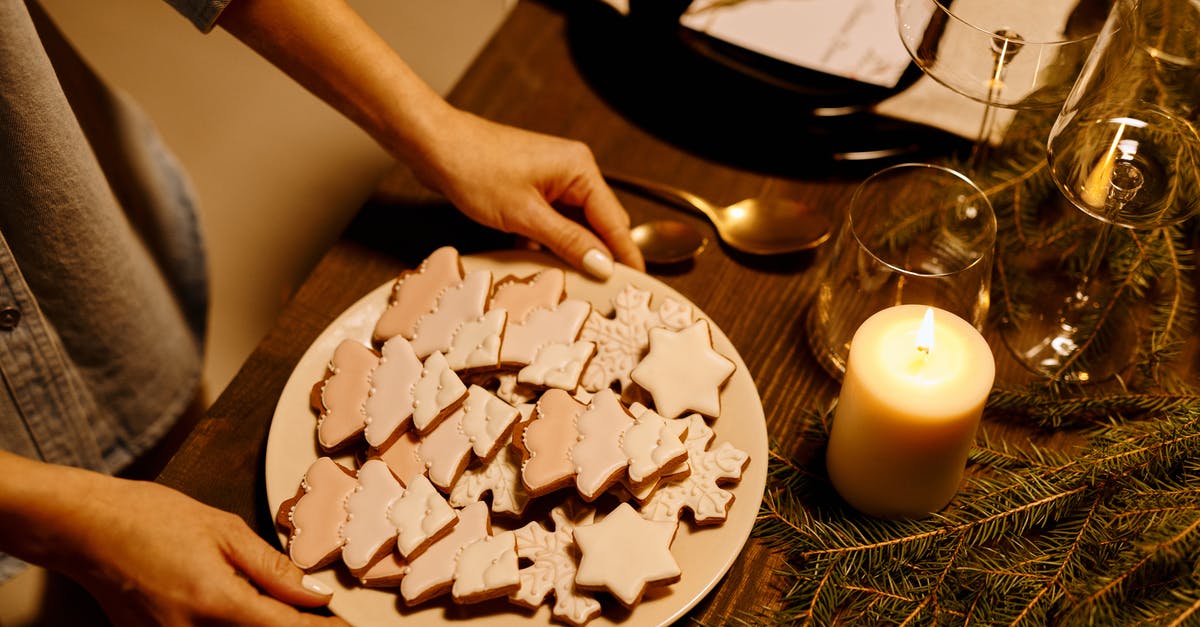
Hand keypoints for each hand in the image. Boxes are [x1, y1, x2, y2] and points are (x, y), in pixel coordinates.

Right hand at [75, 478, 344, 625]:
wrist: (85, 528)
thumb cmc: (151, 518)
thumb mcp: (224, 531)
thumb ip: (273, 569)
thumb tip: (316, 593)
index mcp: (216, 601)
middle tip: (318, 615)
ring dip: (260, 624)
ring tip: (279, 606)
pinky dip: (228, 625)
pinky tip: (240, 604)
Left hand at [411, 107, 645, 278]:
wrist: (434, 145)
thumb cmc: (476, 170)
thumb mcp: (525, 215)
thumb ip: (569, 242)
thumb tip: (604, 266)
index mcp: (580, 170)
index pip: (614, 221)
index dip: (626, 255)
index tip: (638, 285)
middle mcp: (572, 171)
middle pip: (599, 224)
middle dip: (599, 256)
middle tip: (603, 293)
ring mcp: (551, 179)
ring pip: (573, 226)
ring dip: (570, 251)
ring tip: (573, 285)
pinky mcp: (531, 188)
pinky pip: (551, 222)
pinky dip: (548, 242)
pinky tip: (539, 264)